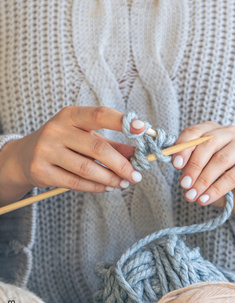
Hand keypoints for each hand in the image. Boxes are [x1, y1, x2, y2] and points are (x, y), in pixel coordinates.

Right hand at [0, 107, 145, 205]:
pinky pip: (75, 182)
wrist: (25, 156)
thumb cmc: (63, 143)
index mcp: (70, 115)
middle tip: (136, 174)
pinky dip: (95, 187)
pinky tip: (107, 187)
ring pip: (87, 168)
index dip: (122, 121)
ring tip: (124, 183)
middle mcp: (56, 130)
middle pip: (97, 147)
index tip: (142, 128)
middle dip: (121, 164)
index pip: (99, 114)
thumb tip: (137, 153)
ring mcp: (46, 150)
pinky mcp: (41, 171)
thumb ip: (112, 144)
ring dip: (110, 178)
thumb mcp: (85, 136)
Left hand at [172, 122, 234, 229]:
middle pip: (208, 144)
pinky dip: (216, 190)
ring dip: (203, 180)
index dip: (183, 147)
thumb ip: (189, 162)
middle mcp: (230, 132)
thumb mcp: (199, 169)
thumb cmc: (217, 178)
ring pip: (220, 160)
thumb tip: (176, 163)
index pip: (194, 131)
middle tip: (184, 185)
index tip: (176, 165)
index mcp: (213, 130)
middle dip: (193, 166)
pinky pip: (233, 176)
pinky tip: (206, 199)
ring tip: (192, 195)